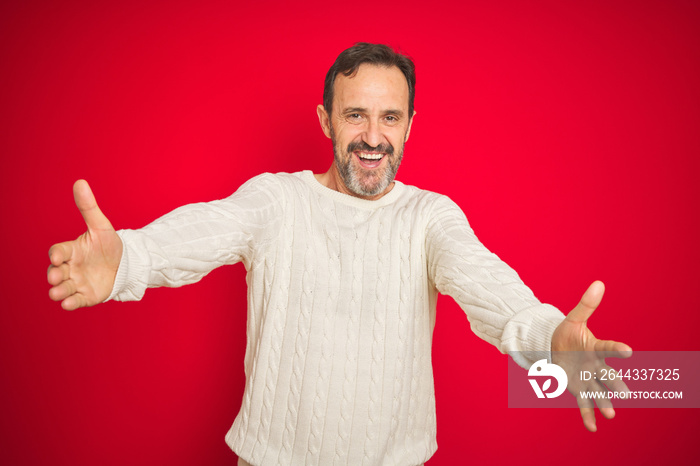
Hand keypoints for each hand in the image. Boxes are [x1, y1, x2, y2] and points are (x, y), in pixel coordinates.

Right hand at [47, 180, 122, 309]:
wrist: (125, 264)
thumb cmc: (108, 244)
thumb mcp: (101, 226)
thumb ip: (88, 207)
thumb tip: (80, 182)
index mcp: (72, 250)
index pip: (59, 251)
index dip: (56, 254)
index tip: (57, 257)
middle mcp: (70, 268)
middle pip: (56, 271)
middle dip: (54, 274)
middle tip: (55, 276)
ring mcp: (76, 282)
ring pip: (62, 288)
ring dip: (58, 291)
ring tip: (58, 293)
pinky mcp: (86, 296)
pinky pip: (75, 301)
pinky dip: (71, 303)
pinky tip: (69, 304)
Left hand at [551, 281, 631, 431]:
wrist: (555, 348)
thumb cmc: (567, 334)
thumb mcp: (573, 319)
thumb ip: (586, 305)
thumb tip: (598, 283)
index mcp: (595, 348)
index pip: (607, 348)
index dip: (616, 349)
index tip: (628, 351)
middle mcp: (594, 365)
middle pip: (606, 375)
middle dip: (614, 384)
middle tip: (625, 394)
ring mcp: (587, 379)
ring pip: (597, 392)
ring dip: (603, 403)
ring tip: (610, 415)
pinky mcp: (578, 389)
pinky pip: (583, 403)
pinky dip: (587, 415)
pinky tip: (592, 428)